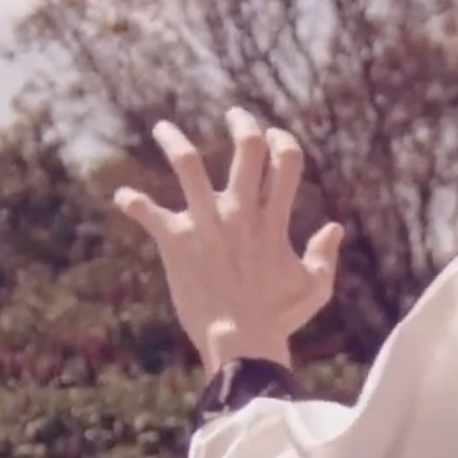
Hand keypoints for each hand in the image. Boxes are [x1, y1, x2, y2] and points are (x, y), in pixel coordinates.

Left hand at [113, 108, 344, 371]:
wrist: (240, 341)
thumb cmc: (278, 318)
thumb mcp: (315, 288)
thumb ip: (325, 255)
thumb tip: (335, 227)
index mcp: (273, 220)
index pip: (285, 162)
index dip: (283, 142)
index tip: (275, 138)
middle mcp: (240, 213)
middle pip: (246, 149)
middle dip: (243, 124)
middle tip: (235, 116)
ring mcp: (206, 224)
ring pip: (189, 165)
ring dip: (174, 141)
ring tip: (162, 128)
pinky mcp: (176, 241)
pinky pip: (148, 213)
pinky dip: (133, 203)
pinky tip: (122, 198)